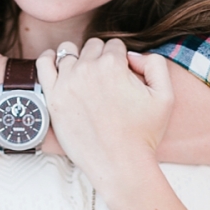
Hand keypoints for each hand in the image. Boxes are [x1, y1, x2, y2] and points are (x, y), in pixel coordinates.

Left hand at [38, 38, 172, 186]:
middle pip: (92, 47)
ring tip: (85, 76)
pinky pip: (43, 64)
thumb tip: (132, 55)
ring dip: (78, 59)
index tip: (122, 75)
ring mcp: (66, 83)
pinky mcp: (52, 97)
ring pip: (69, 52)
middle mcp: (87, 69)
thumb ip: (155, 64)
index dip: (121, 59)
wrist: (119, 163)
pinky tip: (56, 64)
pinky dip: (49, 59)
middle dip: (101, 58)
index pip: (115, 45)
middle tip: (106, 81)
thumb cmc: (143, 133)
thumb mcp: (165, 95)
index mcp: (113, 65)